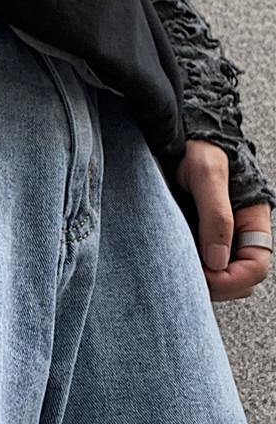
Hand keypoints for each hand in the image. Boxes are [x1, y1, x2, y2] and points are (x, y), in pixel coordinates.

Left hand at [175, 140, 272, 300]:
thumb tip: (217, 261)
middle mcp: (237, 235)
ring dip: (200, 283)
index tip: (203, 275)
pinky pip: (198, 269)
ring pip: (219, 279)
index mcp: (251, 221)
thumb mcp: (207, 174)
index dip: (231, 279)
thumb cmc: (197, 148)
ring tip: (175, 272)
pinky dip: (186, 274)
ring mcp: (215, 240)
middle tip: (184, 279)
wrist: (174, 136)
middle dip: (216, 287)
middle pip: (239, 281)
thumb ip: (216, 215)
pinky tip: (169, 265)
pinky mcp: (194, 241)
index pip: (255, 267)